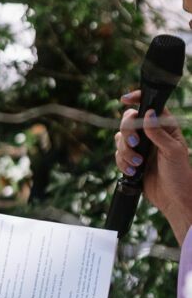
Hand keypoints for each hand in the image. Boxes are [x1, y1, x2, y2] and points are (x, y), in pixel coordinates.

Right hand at [115, 88, 191, 225]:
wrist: (173, 198)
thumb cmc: (179, 173)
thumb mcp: (172, 151)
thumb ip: (159, 133)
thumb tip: (147, 114)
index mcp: (164, 127)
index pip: (150, 106)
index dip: (137, 99)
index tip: (125, 99)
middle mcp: (150, 134)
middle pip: (128, 121)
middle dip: (127, 133)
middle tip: (134, 144)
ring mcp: (140, 147)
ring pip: (120, 139)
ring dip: (125, 152)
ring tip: (138, 164)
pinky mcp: (131, 161)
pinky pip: (118, 155)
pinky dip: (122, 163)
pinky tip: (132, 172)